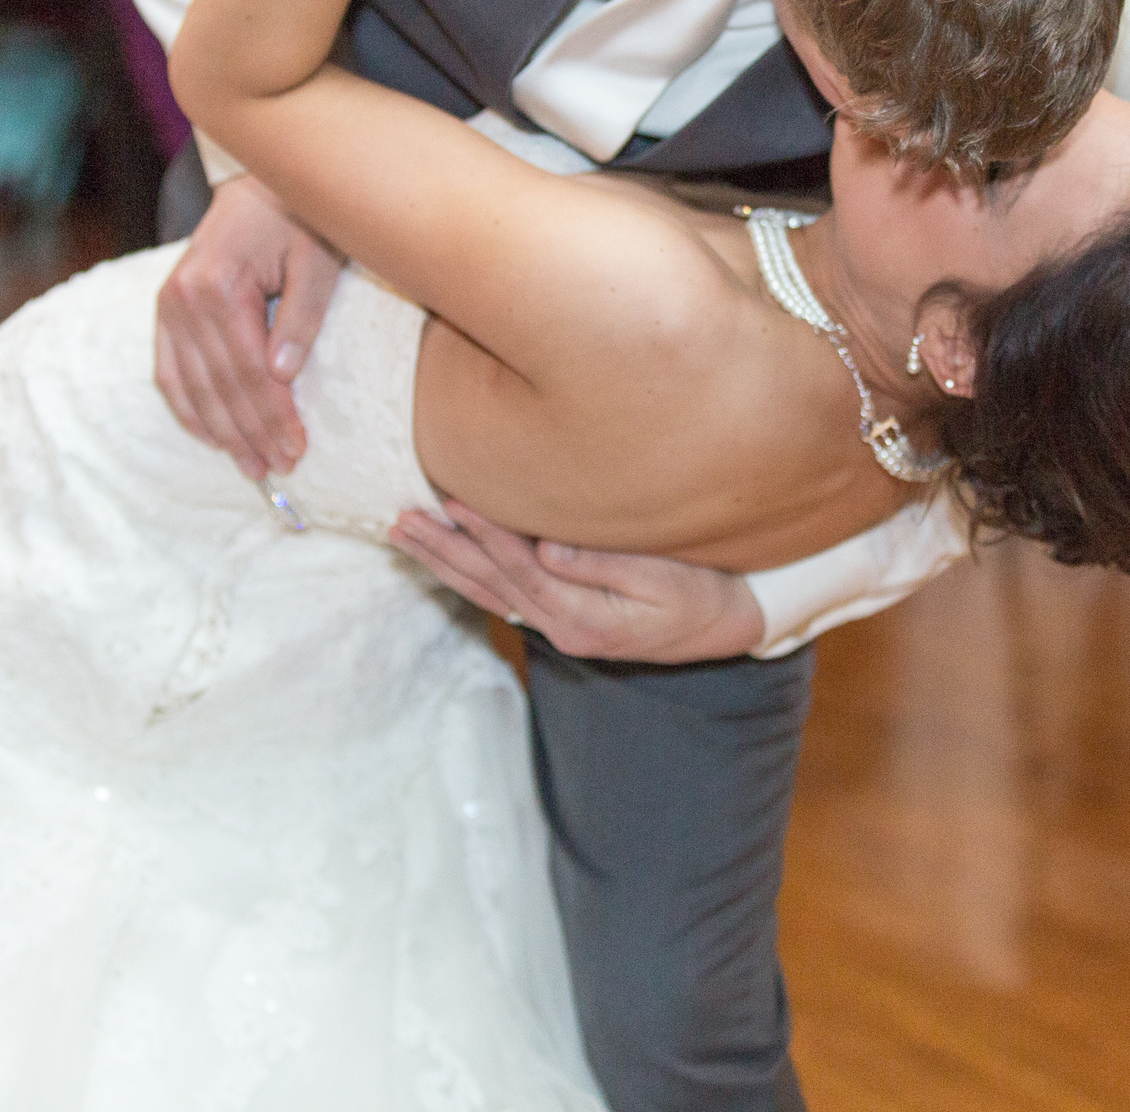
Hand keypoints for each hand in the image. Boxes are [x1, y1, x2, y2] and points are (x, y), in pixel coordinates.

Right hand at [155, 174, 342, 476]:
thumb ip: (302, 317)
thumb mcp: (316, 262)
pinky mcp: (166, 311)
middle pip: (221, 385)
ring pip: (192, 386)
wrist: (259, 185)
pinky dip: (189, 409)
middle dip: (252, 432)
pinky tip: (213, 437)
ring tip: (252, 466)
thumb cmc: (298, 220)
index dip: (273, 415)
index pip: (249, 370)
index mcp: (219, 285)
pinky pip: (170, 372)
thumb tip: (282, 376)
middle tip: (280, 467)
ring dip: (222, 432)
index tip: (297, 449)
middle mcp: (183, 298)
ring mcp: (168, 305)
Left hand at [390, 501, 766, 664]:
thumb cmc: (703, 591)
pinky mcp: (562, 616)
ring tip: (404, 534)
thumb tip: (548, 549)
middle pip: (489, 585)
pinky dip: (469, 572)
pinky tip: (446, 555)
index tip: (451, 501)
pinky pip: (502, 594)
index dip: (485, 533)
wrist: (728, 624)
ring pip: (488, 592)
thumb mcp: (665, 578)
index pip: (521, 570)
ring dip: (445, 562)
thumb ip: (604, 564)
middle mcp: (562, 629)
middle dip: (444, 550)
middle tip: (400, 522)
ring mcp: (559, 627)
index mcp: (584, 619)